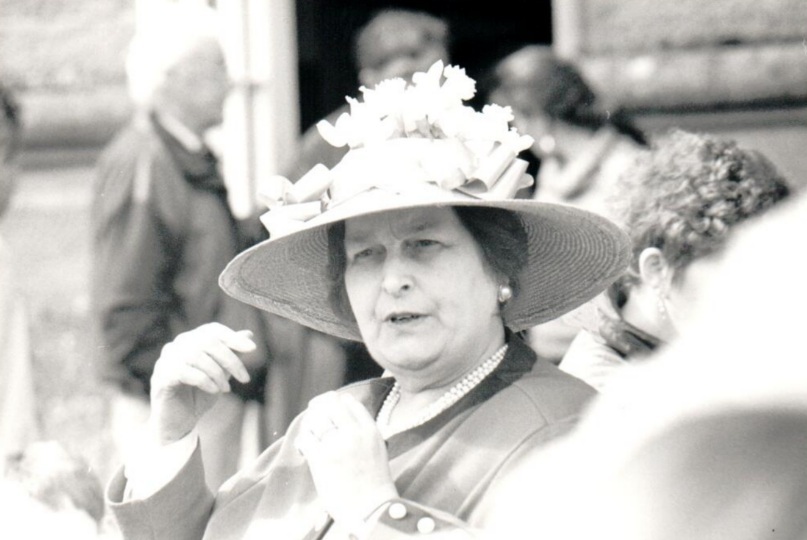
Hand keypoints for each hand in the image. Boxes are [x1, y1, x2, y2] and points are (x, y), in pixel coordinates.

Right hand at [149, 323, 254, 444]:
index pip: (213, 330)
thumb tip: (249, 335)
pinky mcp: (161, 377)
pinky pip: (185, 372)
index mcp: (190, 341)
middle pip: (207, 342)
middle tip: (244, 378)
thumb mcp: (221, 373)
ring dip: (217, 373)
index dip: (233, 338)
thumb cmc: (199, 395)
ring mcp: (166, 360)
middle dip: (230, 360)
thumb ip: (231, 354)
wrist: (178, 423)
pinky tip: (214, 391)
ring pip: (196, 355)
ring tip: (226, 389)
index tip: (252, 349)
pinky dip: (205, 381)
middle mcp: (176, 346)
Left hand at [295, 392, 397, 527]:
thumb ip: (364, 434)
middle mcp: (354, 433)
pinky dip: (302, 441)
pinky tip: (304, 448)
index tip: (330, 406)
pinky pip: (305, 438)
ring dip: (310, 424)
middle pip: (331, 405)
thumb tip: (342, 421)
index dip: (337, 402)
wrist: (371, 509)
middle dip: (319, 408)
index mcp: (370, 430)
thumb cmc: (374, 485)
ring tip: (309, 434)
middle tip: (314, 415)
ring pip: (316, 419)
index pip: (350, 403)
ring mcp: (337, 444)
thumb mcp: (377, 450)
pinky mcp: (321, 458)